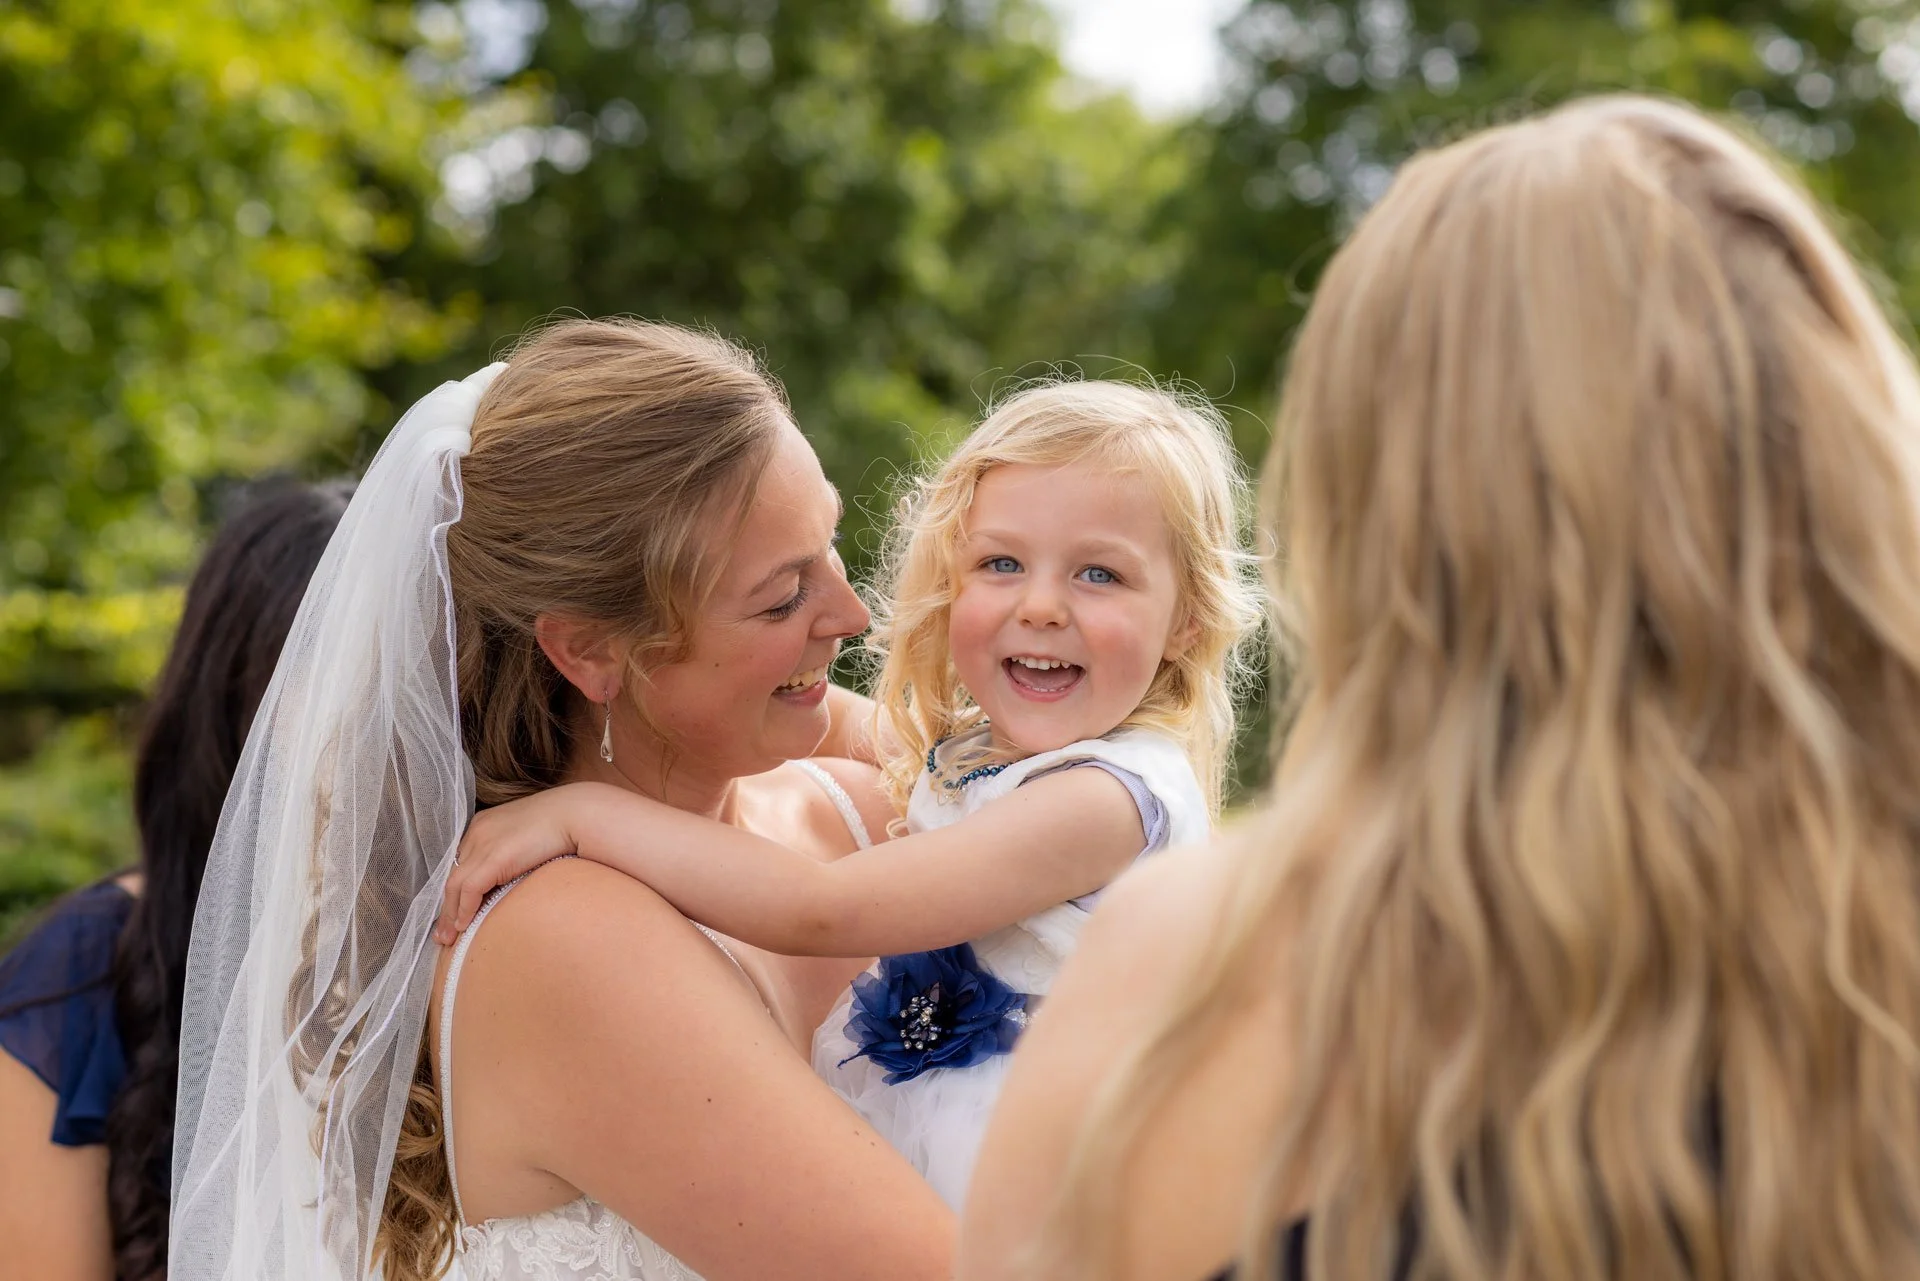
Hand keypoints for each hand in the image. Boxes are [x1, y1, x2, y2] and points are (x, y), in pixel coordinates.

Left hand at [436, 786, 590, 944]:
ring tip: (449, 938)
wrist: (577, 814)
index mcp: (483, 824)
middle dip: (445, 906)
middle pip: (452, 875)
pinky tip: (463, 925)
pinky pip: (468, 890)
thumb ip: (513, 854)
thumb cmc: (563, 825)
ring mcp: (483, 844)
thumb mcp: (529, 838)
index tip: (452, 912)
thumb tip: (512, 877)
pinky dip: (463, 910)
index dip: (454, 890)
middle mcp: (477, 832)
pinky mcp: (493, 858)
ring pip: (454, 885)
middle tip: (443, 933)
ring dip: (449, 915)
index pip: (460, 863)